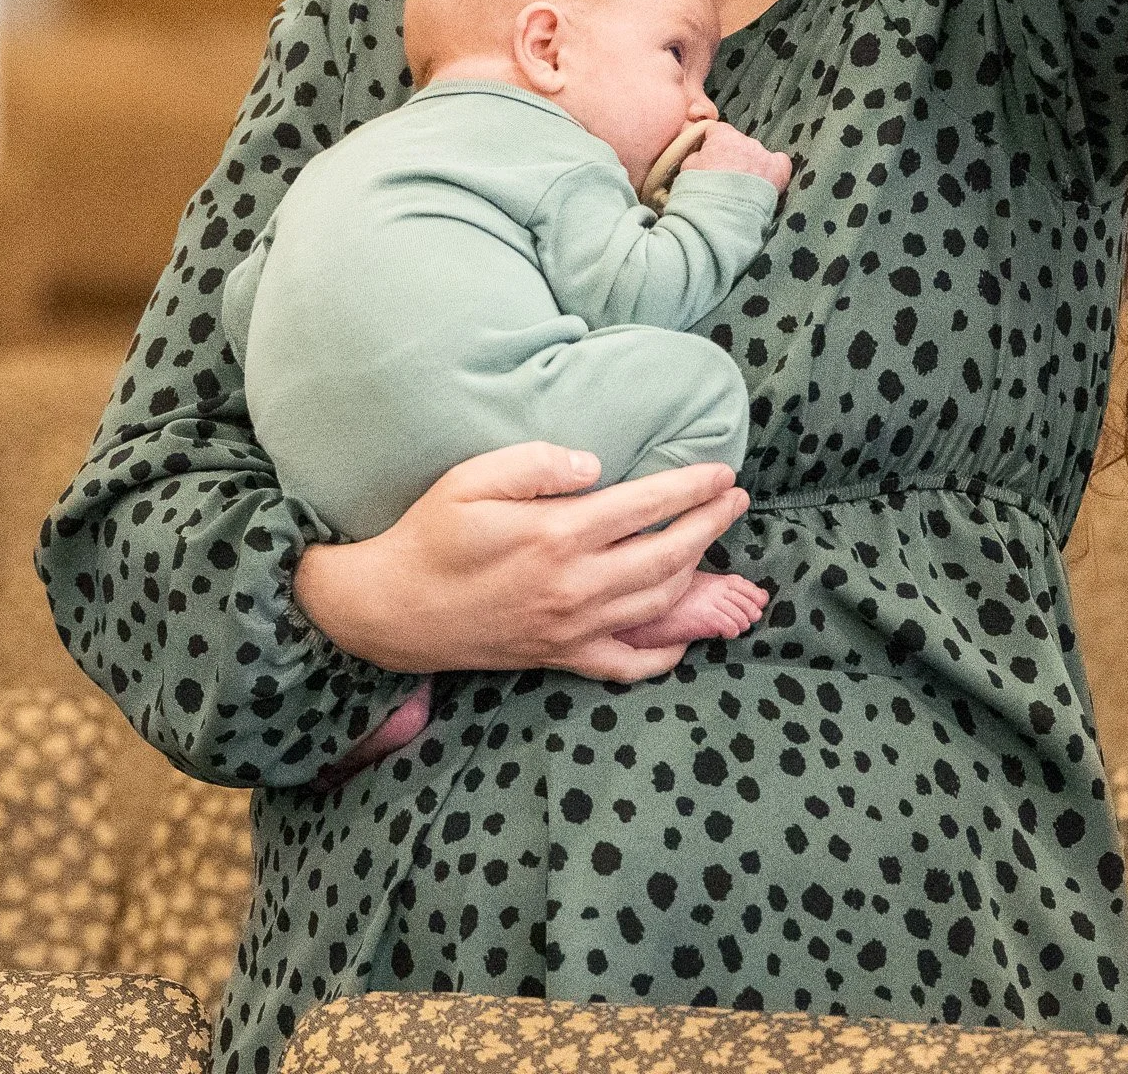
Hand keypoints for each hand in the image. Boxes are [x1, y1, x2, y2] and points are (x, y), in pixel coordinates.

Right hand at [292, 443, 753, 683]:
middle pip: (667, 557)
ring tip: (713, 542)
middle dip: (710, 525)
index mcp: (556, 535)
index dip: (692, 488)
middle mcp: (574, 586)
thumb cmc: (429, 535)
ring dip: (697, 573)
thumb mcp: (471, 479)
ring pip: (658, 605)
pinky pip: (627, 664)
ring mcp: (571, 628)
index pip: (646, 507)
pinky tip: (681, 635)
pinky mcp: (559, 657)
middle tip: (736, 500)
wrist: (391, 611)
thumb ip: (536, 464)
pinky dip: (663, 653)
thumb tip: (594, 465)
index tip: (723, 473)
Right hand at [678, 122, 792, 194]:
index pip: (717, 130)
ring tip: (742, 188)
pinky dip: (775, 169)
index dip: (711, 143)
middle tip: (724, 177)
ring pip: (757, 154)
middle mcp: (746, 141)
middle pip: (739, 143)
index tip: (708, 156)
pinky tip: (767, 180)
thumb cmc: (700, 191)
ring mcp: (764, 156)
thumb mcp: (687, 168)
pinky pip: (780, 163)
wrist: (721, 214)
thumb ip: (696, 155)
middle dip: (732, 156)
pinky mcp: (778, 172)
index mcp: (722, 136)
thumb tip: (701, 154)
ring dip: (750, 166)